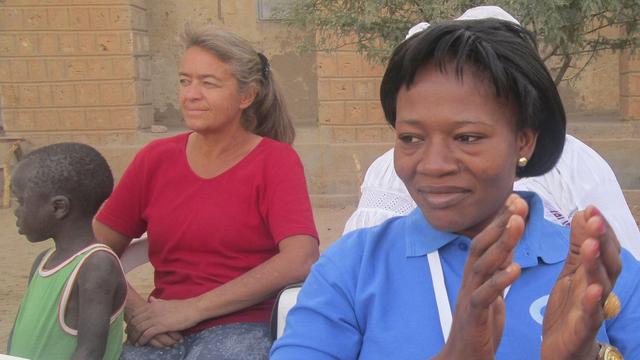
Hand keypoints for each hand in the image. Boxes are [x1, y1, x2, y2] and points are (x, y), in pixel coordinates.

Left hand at [124, 291, 183, 347]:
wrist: (194, 308)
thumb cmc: (183, 306)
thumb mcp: (168, 302)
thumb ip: (158, 302)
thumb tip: (151, 299)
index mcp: (153, 304)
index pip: (136, 314)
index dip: (130, 323)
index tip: (129, 330)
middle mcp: (152, 310)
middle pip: (135, 321)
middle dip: (130, 332)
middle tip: (129, 339)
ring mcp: (156, 317)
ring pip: (139, 328)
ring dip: (135, 337)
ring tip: (134, 343)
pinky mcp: (161, 325)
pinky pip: (146, 334)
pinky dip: (142, 340)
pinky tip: (141, 344)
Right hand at [435, 194, 526, 359]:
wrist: (461, 356)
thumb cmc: (477, 324)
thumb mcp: (489, 290)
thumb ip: (497, 266)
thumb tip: (507, 242)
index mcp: (476, 274)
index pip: (486, 241)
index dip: (500, 220)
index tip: (515, 199)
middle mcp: (470, 280)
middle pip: (482, 246)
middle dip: (500, 223)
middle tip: (518, 202)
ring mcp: (470, 296)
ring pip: (483, 265)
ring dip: (500, 243)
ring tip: (518, 224)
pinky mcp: (474, 315)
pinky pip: (485, 296)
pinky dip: (499, 281)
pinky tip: (514, 268)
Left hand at [541, 206, 621, 359]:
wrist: (563, 350)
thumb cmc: (570, 308)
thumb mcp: (571, 273)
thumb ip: (578, 246)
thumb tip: (584, 212)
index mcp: (593, 274)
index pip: (603, 248)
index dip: (599, 230)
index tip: (590, 208)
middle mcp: (598, 289)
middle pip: (607, 263)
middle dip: (603, 241)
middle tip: (595, 219)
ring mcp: (593, 309)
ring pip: (600, 285)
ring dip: (597, 265)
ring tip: (593, 245)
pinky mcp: (582, 328)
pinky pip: (590, 315)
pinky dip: (591, 302)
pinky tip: (591, 289)